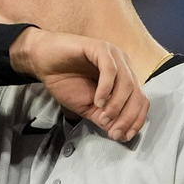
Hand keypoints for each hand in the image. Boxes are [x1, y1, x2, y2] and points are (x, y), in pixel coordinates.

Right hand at [10, 27, 148, 141]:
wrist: (43, 61)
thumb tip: (119, 133)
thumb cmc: (65, 80)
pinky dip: (106, 89)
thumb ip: (104, 118)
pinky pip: (110, 70)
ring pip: (127, 84)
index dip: (136, 121)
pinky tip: (98, 100)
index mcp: (124, 79)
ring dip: (116, 105)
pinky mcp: (99, 48)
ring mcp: (113, 56)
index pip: (141, 101)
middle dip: (127, 117)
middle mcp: (123, 66)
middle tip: (113, 131)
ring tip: (103, 116)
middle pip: (137, 94)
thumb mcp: (87, 107)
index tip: (123, 136)